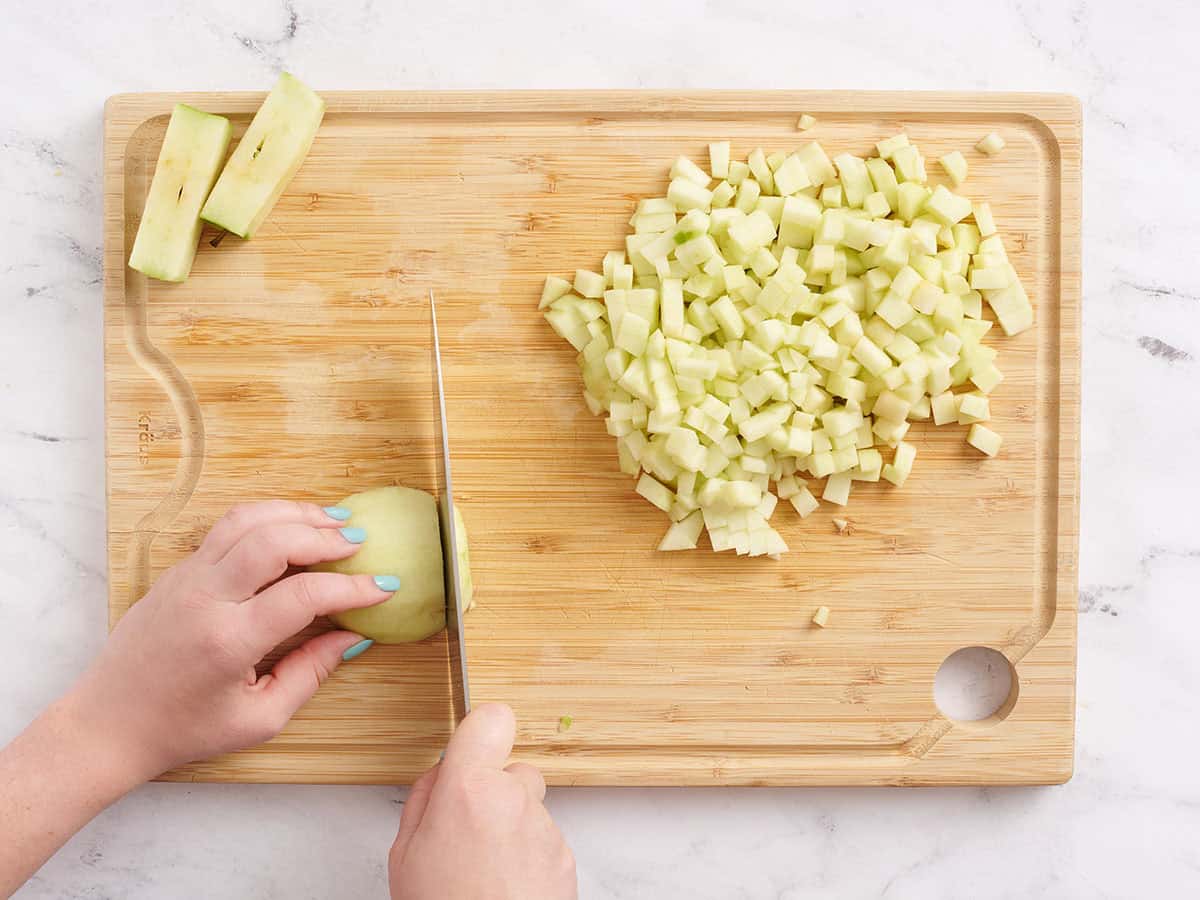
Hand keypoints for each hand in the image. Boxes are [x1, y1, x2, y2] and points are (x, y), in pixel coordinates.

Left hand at [67, 500, 393, 781]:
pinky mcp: (178, 571)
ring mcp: (186, 578)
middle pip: (273, 539)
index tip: (384, 587)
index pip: (303, 595)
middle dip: (324, 535)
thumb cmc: (184, 729)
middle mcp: (205, 599)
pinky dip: (268, 518)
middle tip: (360, 542)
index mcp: (228, 642)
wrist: (108, 723)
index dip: (352, 588)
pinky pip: (227, 527)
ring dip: (295, 513)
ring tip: (333, 521)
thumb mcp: (258, 718)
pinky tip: (294, 528)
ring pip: (246, 519)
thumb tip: (354, 636)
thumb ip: (311, 673)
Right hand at [389, 704, 577, 899]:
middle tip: (464, 832)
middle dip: (492, 791)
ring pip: (528, 807)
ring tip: (481, 868)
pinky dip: (527, 854)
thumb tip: (439, 774)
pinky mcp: (565, 857)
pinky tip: (503, 883)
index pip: (491, 718)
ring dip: (510, 825)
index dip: (480, 730)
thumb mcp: (404, 854)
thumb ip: (424, 799)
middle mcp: (515, 800)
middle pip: (511, 769)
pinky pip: (543, 837)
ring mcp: (545, 829)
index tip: (470, 747)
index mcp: (469, 789)